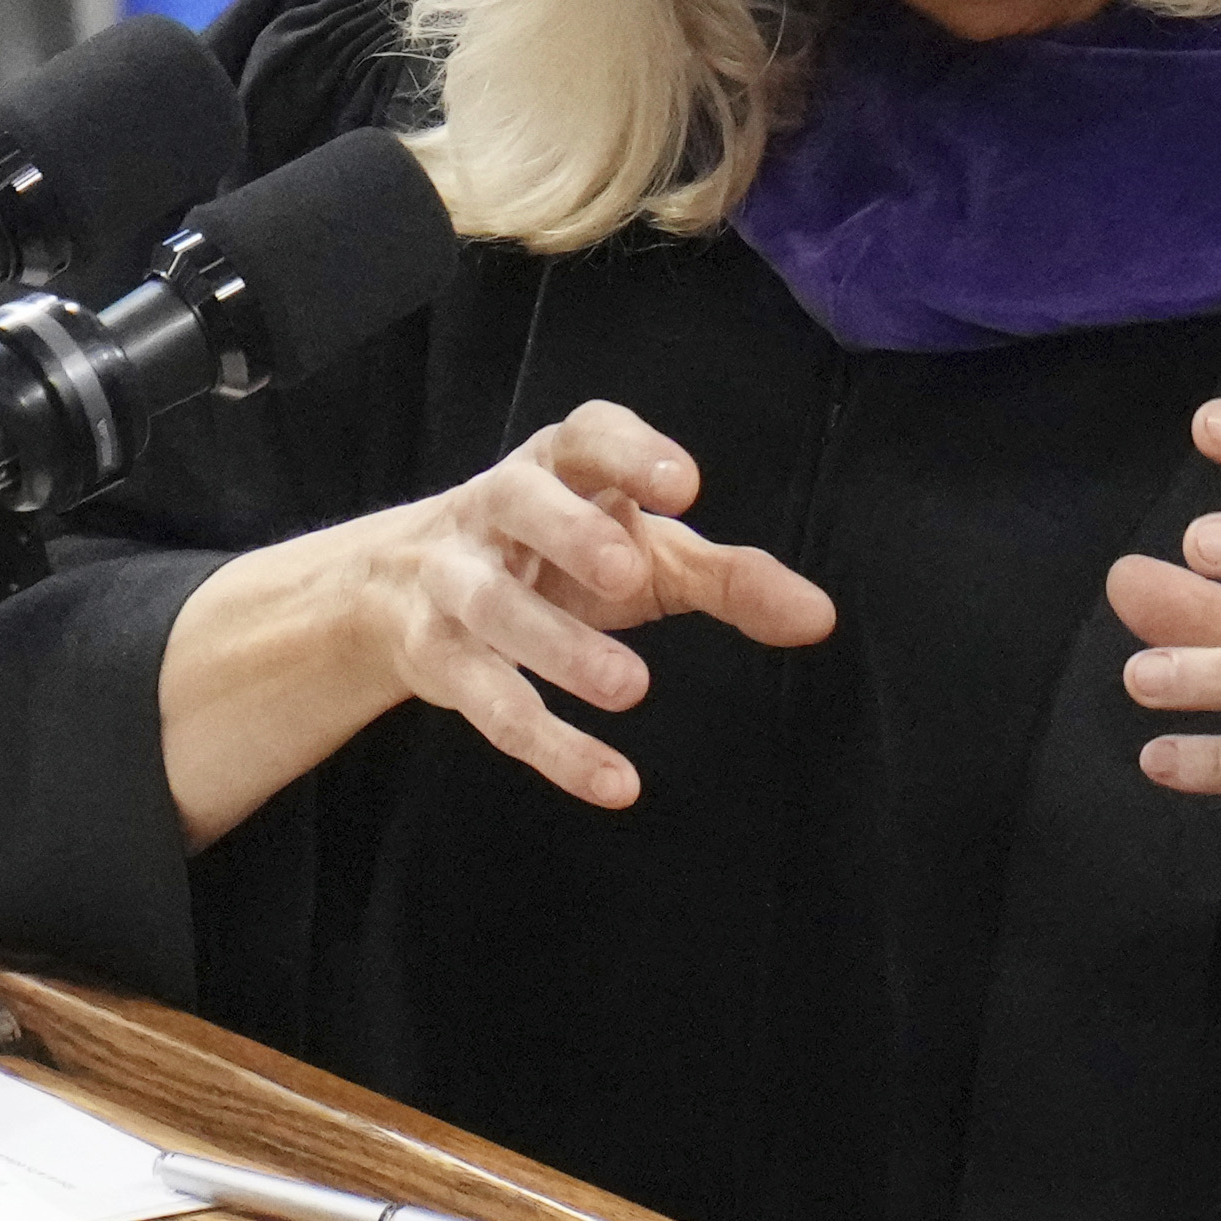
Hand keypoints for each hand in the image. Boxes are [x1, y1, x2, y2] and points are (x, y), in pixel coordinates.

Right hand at [160, 399, 836, 845]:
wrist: (400, 587)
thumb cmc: (556, 556)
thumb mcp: (643, 553)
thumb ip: (730, 578)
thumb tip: (820, 619)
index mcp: (554, 467)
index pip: (584, 437)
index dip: (629, 451)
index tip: (683, 485)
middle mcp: (494, 511)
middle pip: (520, 504)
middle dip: (569, 535)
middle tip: (627, 572)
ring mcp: (455, 583)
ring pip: (493, 608)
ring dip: (557, 646)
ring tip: (630, 687)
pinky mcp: (437, 658)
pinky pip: (489, 701)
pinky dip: (551, 745)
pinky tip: (614, 782)